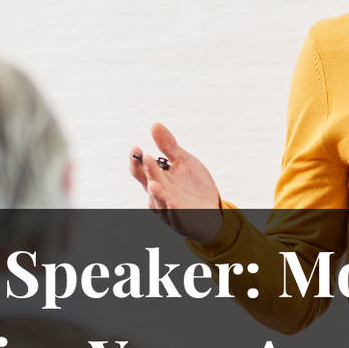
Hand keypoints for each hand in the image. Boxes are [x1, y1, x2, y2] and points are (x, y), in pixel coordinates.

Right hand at [129, 122, 223, 243]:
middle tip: (147, 159)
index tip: (135, 148)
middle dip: (148, 173)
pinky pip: (176, 217)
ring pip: (159, 202)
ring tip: (155, 183)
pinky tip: (173, 202)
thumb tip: (155, 125)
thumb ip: (169, 146)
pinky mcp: (181, 222)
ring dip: (157, 194)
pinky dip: (173, 210)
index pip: (141, 172)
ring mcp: (168, 211)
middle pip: (150, 184)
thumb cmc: (193, 185)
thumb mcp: (183, 161)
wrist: (213, 208)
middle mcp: (158, 196)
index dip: (137, 161)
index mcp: (156, 180)